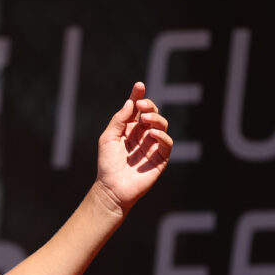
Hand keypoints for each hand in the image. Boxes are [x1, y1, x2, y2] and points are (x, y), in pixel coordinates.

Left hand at [94, 82, 172, 214]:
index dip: (138, 97)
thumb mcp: (108, 138)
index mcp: (129, 129)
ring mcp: (152, 146)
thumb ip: (119, 120)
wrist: (112, 188)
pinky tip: (152, 134)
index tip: (139, 86)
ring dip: (155, 119)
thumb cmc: (107, 164)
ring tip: (146, 120)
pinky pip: (167, 143)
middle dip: (149, 106)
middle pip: (151, 114)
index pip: (136, 109)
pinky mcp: (160, 158)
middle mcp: (142, 135)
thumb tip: (131, 102)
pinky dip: (162, 136)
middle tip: (141, 106)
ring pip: (161, 125)